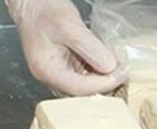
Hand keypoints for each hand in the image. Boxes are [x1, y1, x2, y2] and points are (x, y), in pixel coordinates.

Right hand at [7, 0, 127, 95]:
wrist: (33, 1)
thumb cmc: (45, 10)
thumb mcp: (71, 27)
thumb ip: (92, 49)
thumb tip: (111, 68)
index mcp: (47, 70)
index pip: (79, 89)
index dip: (103, 84)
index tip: (121, 75)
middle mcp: (50, 77)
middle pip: (82, 91)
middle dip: (103, 83)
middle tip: (123, 72)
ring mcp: (56, 73)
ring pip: (84, 85)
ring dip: (102, 78)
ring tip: (119, 68)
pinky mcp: (63, 66)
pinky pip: (83, 75)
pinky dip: (96, 71)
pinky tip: (108, 63)